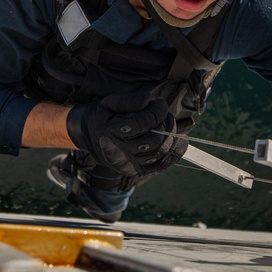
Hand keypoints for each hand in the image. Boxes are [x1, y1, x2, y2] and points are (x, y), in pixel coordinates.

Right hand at [66, 91, 182, 177]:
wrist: (91, 138)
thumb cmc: (103, 117)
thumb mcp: (109, 103)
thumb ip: (129, 101)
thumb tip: (150, 100)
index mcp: (111, 131)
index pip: (143, 122)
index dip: (157, 111)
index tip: (160, 103)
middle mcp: (120, 150)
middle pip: (154, 139)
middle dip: (166, 123)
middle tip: (164, 114)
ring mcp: (129, 163)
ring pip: (160, 152)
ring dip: (171, 136)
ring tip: (168, 124)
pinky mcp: (137, 170)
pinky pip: (162, 165)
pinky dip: (175, 153)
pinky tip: (180, 140)